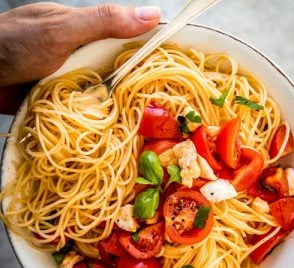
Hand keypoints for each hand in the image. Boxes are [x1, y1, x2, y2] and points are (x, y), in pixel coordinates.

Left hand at [0, 2, 160, 113]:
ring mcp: (73, 76)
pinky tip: (113, 122)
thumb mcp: (64, 30)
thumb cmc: (17, 46)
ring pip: (105, 88)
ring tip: (146, 117)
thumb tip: (152, 15)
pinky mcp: (65, 96)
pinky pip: (88, 105)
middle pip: (118, 66)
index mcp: (86, 30)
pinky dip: (99, 113)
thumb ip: (104, 22)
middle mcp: (82, 53)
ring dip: (118, 101)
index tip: (173, 66)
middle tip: (165, 100)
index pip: (127, 36)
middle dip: (138, 81)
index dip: (150, 48)